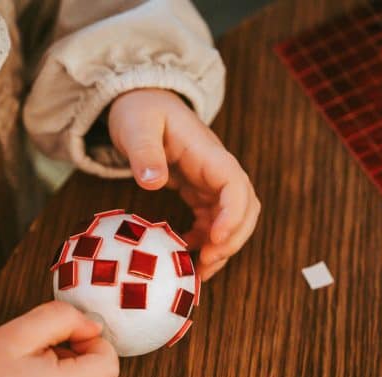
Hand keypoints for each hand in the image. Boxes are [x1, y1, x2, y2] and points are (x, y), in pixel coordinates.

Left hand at [108, 88, 259, 279]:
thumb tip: (153, 182)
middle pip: (245, 208)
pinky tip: (187, 254)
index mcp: (208, 153)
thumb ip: (144, 152)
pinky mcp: (199, 190)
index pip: (236, 185)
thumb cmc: (140, 111)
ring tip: (198, 272)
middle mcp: (216, 169)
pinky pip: (212, 221)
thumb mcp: (136, 127)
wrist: (140, 100)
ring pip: (232, 219)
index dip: (232, 216)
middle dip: (233, 240)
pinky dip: (206, 242)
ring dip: (222, 247)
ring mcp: (210, 181)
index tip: (214, 241)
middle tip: (206, 265)